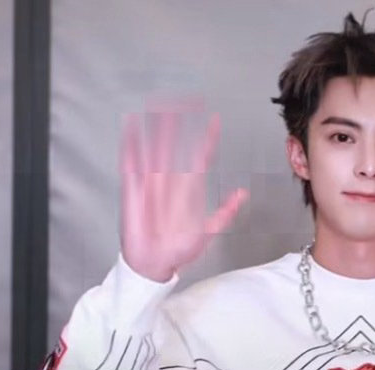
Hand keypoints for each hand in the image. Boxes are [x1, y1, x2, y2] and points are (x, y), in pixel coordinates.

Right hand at [120, 101, 248, 281]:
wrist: (153, 264)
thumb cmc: (179, 251)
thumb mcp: (208, 231)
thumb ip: (225, 212)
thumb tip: (243, 194)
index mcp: (188, 189)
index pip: (199, 157)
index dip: (207, 139)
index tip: (215, 120)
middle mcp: (170, 182)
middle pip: (175, 145)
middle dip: (179, 123)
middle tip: (184, 100)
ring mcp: (151, 183)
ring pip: (155, 148)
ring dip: (157, 128)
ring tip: (159, 106)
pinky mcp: (134, 190)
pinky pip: (132, 163)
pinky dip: (131, 145)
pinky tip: (132, 128)